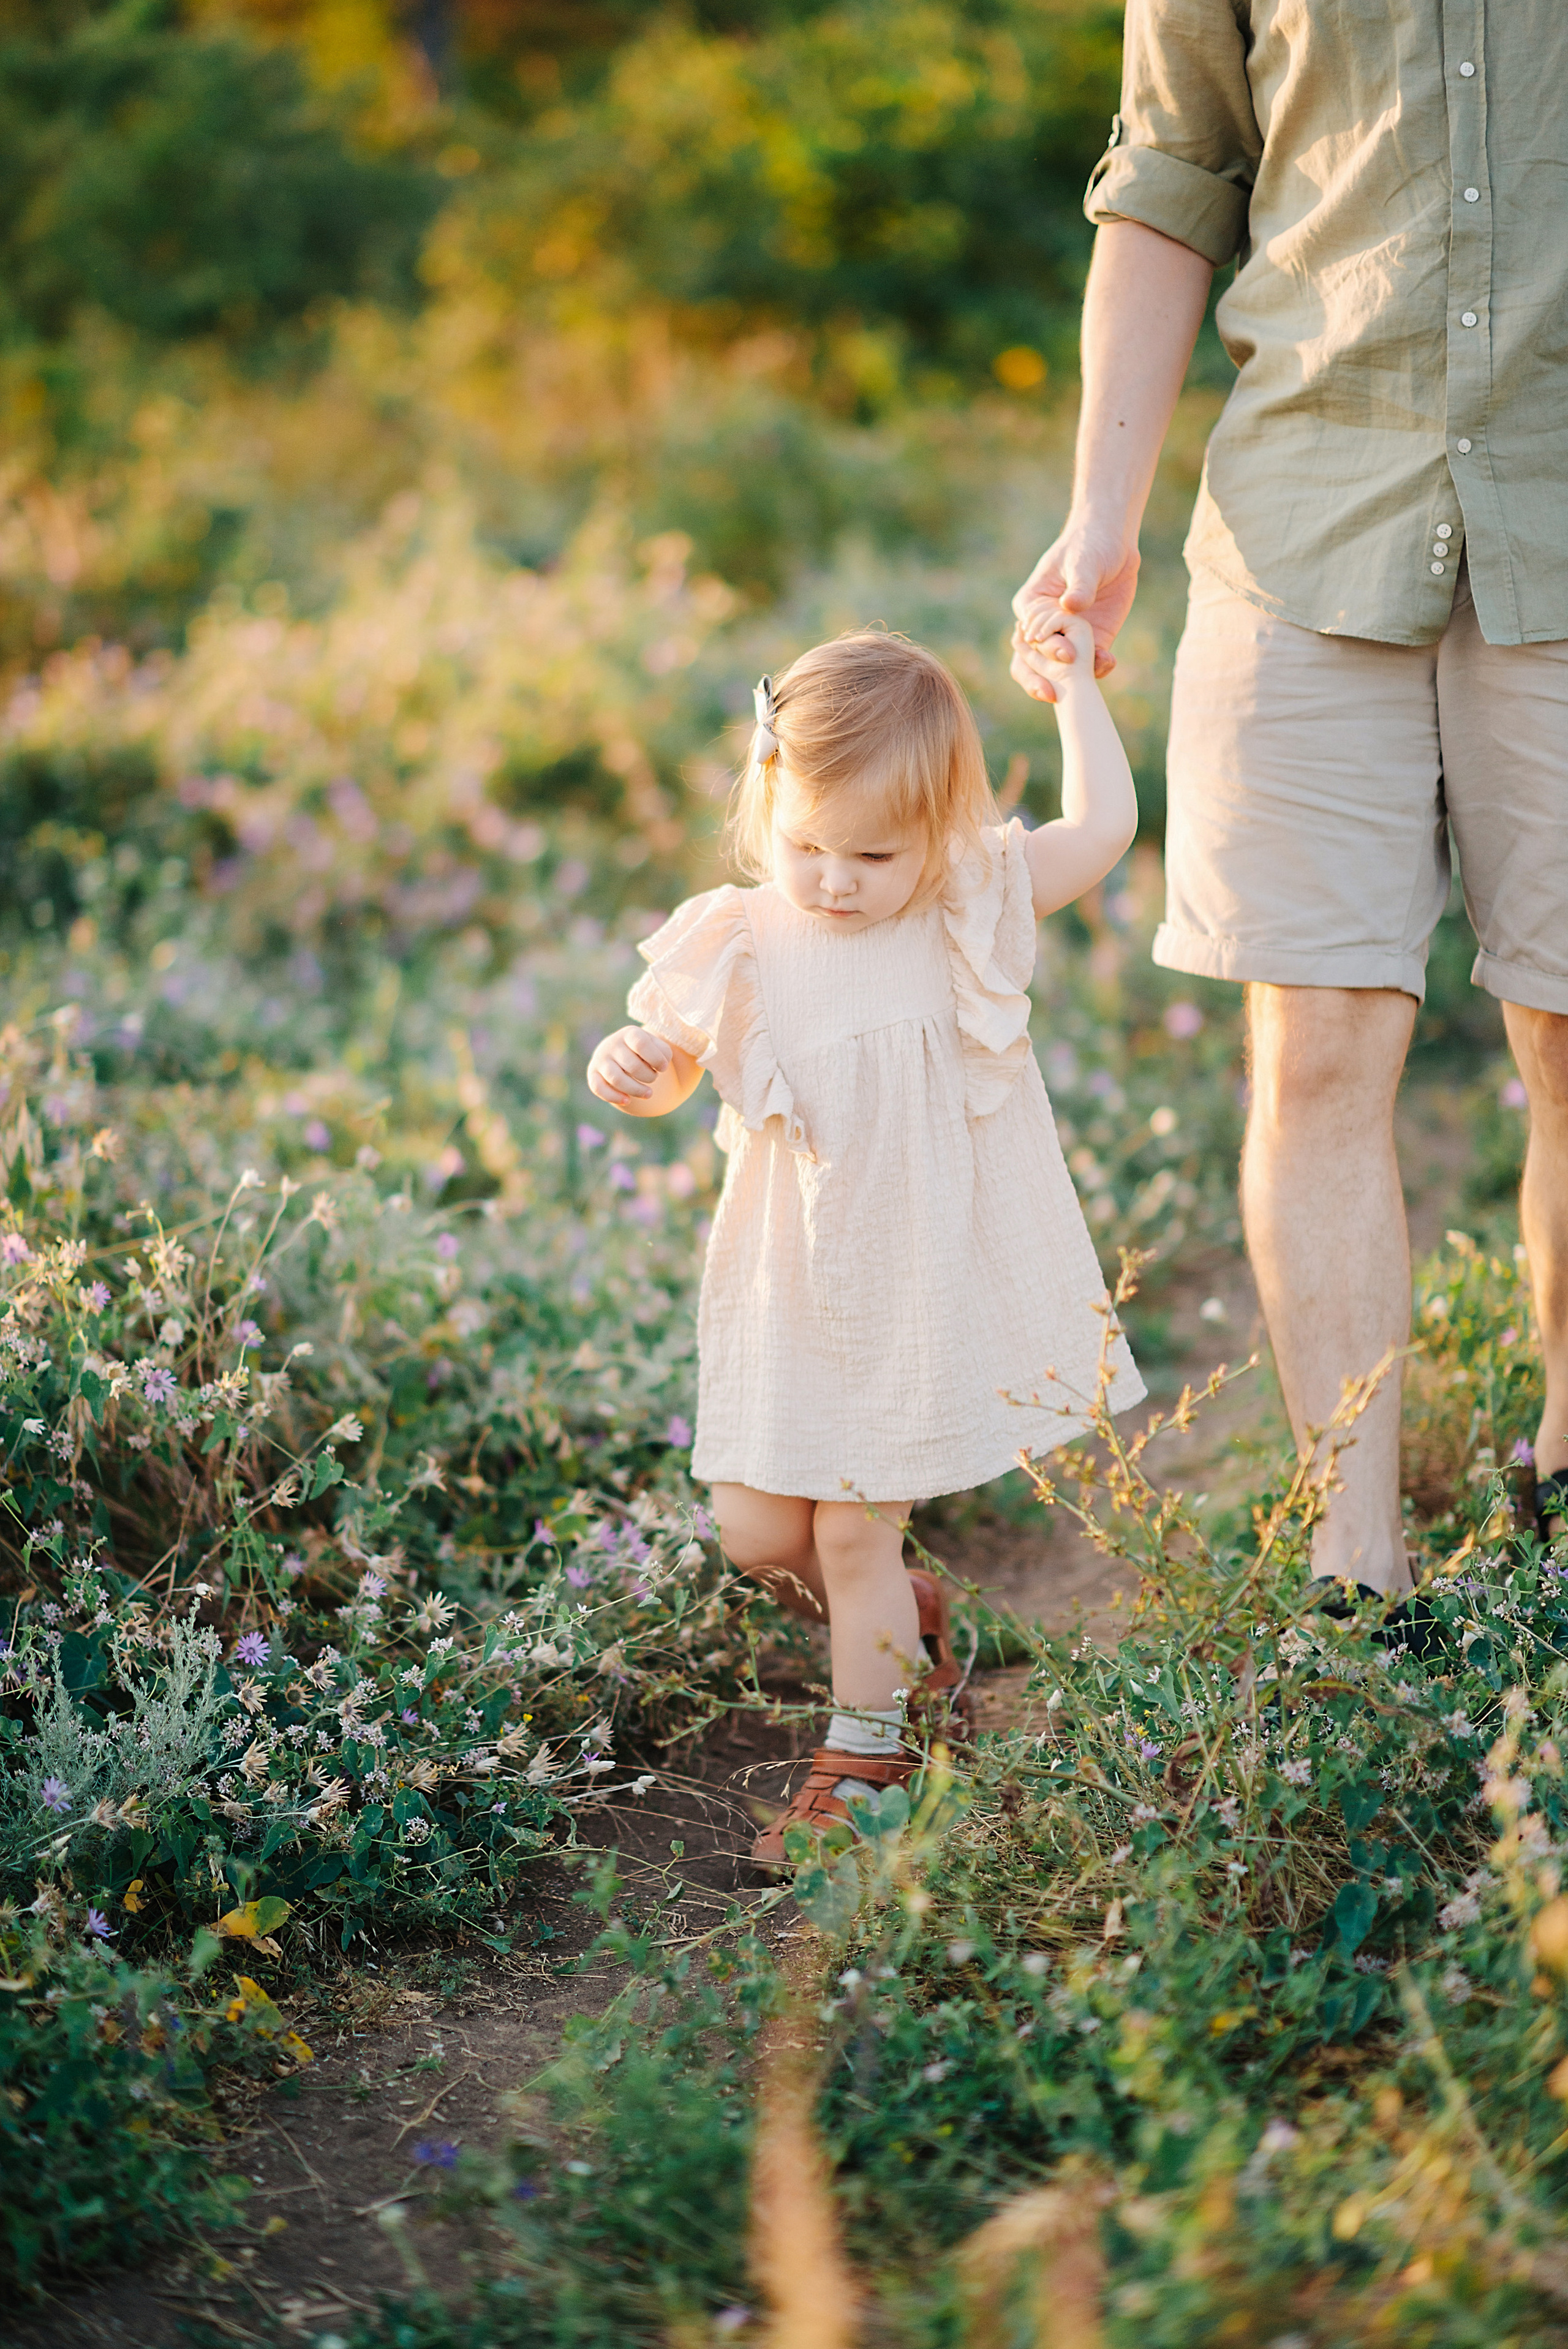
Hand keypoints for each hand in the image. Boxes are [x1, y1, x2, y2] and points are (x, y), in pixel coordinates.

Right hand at [587, 1025, 671, 1108]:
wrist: (620, 1053)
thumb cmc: (643, 1052)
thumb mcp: (656, 1047)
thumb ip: (664, 1052)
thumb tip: (661, 1064)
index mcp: (629, 1033)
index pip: (641, 1043)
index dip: (656, 1058)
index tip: (663, 1068)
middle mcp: (612, 1044)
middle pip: (632, 1065)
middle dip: (649, 1077)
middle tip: (653, 1078)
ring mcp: (600, 1059)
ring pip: (617, 1079)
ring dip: (636, 1090)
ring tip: (648, 1093)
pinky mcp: (592, 1074)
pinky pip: (599, 1088)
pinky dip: (614, 1097)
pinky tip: (628, 1101)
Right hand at [1009, 518, 1139, 704]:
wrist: (1115, 545)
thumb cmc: (1089, 545)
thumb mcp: (1083, 561)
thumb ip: (1079, 585)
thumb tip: (1071, 606)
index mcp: (1031, 606)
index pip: (1027, 636)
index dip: (1041, 650)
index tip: (1064, 654)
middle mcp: (1044, 627)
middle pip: (1030, 663)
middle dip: (1040, 679)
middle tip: (1053, 692)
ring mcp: (1067, 637)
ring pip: (1058, 671)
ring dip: (1069, 682)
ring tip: (1089, 680)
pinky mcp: (1092, 642)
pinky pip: (1090, 664)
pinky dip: (1098, 668)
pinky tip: (1109, 662)